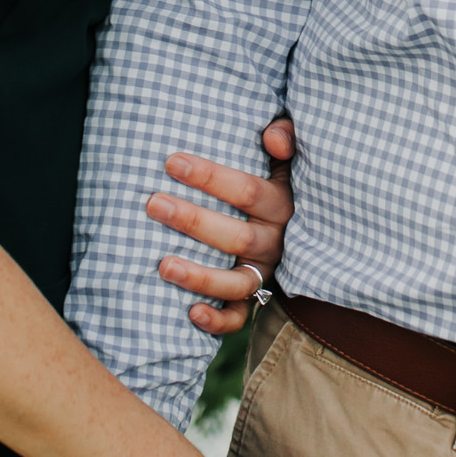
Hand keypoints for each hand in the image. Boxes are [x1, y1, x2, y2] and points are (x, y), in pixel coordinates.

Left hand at [148, 117, 295, 338]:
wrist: (303, 226)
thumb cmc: (277, 180)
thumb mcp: (289, 156)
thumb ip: (287, 135)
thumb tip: (272, 137)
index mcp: (280, 204)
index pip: (246, 191)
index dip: (210, 176)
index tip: (171, 162)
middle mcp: (274, 241)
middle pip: (236, 235)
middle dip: (192, 219)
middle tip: (152, 204)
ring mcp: (264, 272)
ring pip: (236, 282)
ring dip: (199, 276)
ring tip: (162, 265)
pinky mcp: (256, 298)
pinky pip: (240, 317)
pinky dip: (218, 321)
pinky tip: (190, 313)